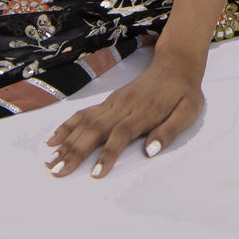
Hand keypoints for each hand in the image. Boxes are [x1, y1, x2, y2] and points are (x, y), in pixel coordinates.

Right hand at [43, 47, 204, 178]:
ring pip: (85, 123)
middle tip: (57, 173)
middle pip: (95, 130)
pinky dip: (67, 126)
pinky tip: (53, 139)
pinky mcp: (108, 101)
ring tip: (49, 162)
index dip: (107, 154)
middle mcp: (123, 107)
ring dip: (66, 143)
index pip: (121, 135)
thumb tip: (151, 150)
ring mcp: (113, 103)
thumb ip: (170, 131)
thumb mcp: (188, 111)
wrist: (175, 65)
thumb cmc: (183, 93)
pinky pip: (84, 113)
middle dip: (75, 153)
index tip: (95, 174)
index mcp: (143, 113)